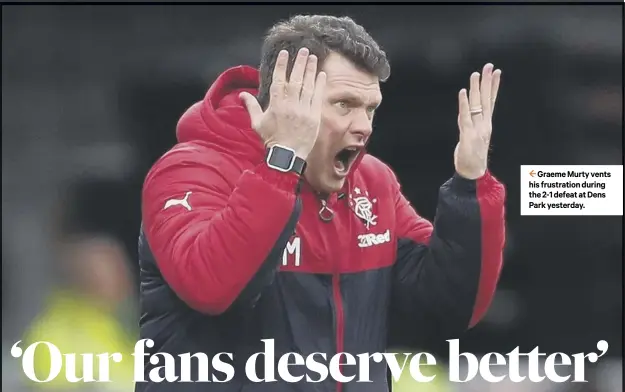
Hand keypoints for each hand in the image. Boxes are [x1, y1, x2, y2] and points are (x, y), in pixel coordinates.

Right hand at [240, 47, 326, 159]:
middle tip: (304, 51)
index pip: (279, 81)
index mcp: (276, 105)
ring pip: (308, 86)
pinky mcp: (314, 117)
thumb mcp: (257, 123)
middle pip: (296, 80)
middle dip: (300, 63)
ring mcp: (303, 111)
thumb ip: (251, 106)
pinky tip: (321, 75)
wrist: (287, 156)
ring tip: (314, 58)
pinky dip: (319, 86)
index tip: (285, 53)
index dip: (282, 66)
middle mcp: (290, 106)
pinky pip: (317, 98)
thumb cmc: (271, 139)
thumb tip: (242, 95)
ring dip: (311, 71)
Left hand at [454, 63, 501, 179]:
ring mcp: (476, 130)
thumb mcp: (473, 137)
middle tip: (489, 66)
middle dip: (487, 82)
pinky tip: (463, 92)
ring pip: (477, 106)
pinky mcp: (467, 135)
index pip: (491, 101)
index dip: (494, 87)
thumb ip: (471, 124)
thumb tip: (466, 112)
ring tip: (476, 74)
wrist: (473, 174)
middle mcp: (484, 125)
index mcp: (486, 124)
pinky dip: (464, 104)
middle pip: (486, 100)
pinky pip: (465, 117)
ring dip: (476, 89)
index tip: (497, 72)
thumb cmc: (472, 157)